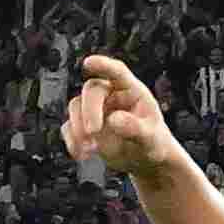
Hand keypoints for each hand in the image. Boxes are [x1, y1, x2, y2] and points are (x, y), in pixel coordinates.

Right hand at [61, 56, 177, 179]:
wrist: (145, 160)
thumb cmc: (154, 143)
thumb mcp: (151, 138)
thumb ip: (136, 128)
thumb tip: (114, 119)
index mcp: (132, 91)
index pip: (118, 73)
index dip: (103, 65)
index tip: (89, 63)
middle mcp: (111, 96)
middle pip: (91, 91)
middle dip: (89, 110)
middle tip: (93, 132)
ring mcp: (96, 110)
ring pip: (76, 106)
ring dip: (78, 127)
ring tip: (90, 149)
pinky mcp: (85, 125)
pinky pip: (69, 127)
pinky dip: (72, 140)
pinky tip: (81, 155)